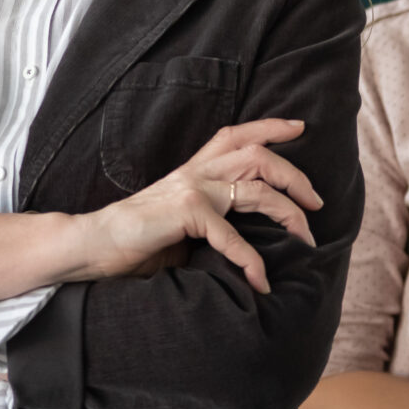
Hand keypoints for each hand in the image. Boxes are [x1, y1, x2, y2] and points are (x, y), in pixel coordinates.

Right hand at [74, 118, 320, 293]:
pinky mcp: (186, 211)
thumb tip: (245, 242)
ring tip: (306, 239)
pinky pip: (232, 236)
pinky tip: (261, 281)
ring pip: (257, 188)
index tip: (299, 127)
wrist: (92, 245)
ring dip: (290, 214)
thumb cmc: (134, 242)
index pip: (235, 135)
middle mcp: (196, 172)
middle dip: (295, 176)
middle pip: (258, 156)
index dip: (270, 127)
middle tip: (316, 202)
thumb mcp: (180, 225)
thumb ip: (210, 222)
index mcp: (193, 171)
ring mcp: (192, 188)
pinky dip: (252, 262)